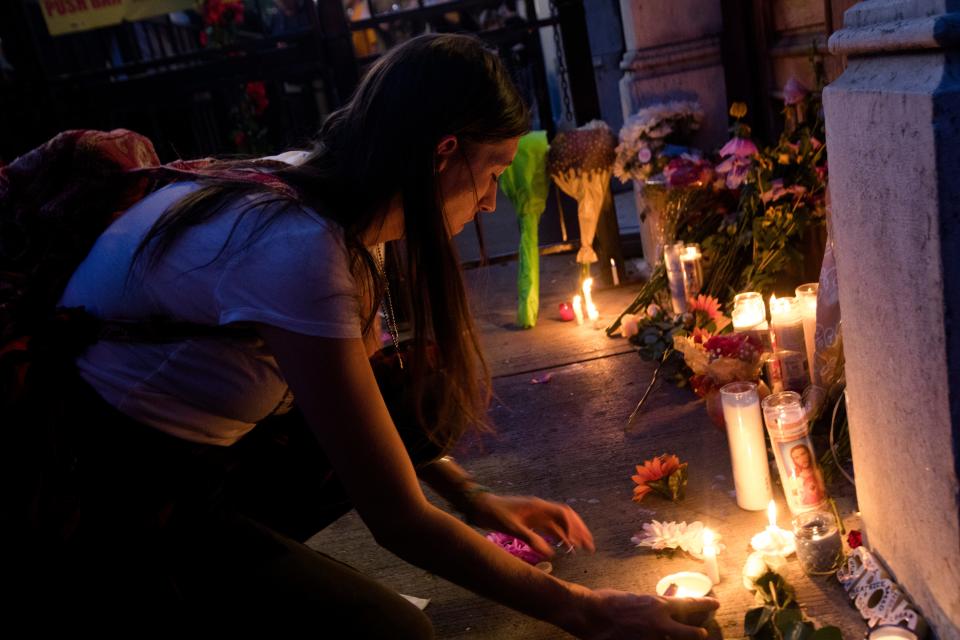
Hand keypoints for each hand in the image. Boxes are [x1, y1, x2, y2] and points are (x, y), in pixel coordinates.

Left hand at [466, 493, 594, 557]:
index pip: (563, 514)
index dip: (572, 528)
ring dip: (572, 534)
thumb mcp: (511, 527)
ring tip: (582, 548)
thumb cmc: (495, 514)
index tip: (575, 544)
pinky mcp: (531, 520)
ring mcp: (536, 514)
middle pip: (566, 517)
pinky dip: (559, 536)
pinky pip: (550, 528)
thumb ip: (530, 538)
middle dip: (579, 530)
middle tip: (590, 546)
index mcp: (538, 506)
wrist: (480, 506)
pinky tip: (564, 547)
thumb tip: (550, 553)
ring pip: (560, 523)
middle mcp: (540, 508)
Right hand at [573, 589, 718, 639]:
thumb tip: (669, 598)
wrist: (590, 614)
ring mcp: (651, 639)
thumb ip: (654, 602)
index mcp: (657, 605)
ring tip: (670, 635)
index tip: (714, 602)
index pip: (688, 604)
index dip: (704, 604)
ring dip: (672, 638)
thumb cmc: (610, 601)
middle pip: (687, 633)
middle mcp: (658, 624)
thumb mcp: (636, 597)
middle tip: (703, 632)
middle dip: (697, 633)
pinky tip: (649, 638)